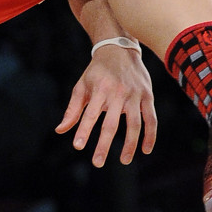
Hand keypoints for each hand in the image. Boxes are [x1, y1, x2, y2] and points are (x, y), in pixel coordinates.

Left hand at [55, 44, 156, 166]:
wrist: (119, 48)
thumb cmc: (97, 72)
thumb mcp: (82, 86)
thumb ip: (73, 109)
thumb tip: (60, 131)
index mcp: (99, 89)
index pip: (90, 114)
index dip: (84, 130)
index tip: (77, 146)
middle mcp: (117, 92)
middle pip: (111, 123)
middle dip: (104, 145)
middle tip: (97, 163)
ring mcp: (135, 94)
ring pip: (134, 124)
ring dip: (130, 145)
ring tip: (123, 161)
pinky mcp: (147, 96)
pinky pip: (151, 119)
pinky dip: (150, 136)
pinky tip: (145, 150)